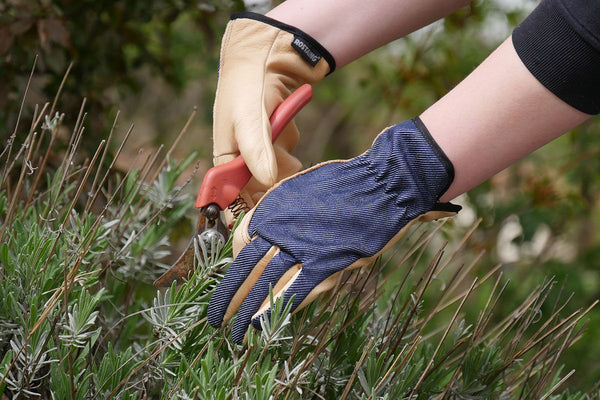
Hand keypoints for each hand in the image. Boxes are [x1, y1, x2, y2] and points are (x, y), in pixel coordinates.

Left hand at [207, 118, 459, 342]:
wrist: (380, 184)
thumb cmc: (344, 183)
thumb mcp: (301, 188)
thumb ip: (283, 210)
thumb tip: (267, 233)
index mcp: (272, 207)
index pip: (241, 242)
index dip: (236, 266)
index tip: (235, 280)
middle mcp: (280, 227)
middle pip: (248, 268)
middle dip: (230, 296)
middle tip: (216, 318)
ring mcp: (301, 247)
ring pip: (264, 285)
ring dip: (245, 311)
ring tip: (233, 332)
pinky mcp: (325, 265)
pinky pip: (292, 293)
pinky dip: (273, 312)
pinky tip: (259, 326)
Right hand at [213, 12, 334, 218]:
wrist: (266, 61)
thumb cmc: (246, 89)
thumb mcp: (248, 120)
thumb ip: (256, 152)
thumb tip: (267, 183)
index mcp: (224, 164)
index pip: (231, 203)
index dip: (246, 214)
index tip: (263, 216)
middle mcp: (241, 167)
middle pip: (261, 196)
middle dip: (274, 181)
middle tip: (278, 155)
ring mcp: (261, 160)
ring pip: (279, 182)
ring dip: (285, 163)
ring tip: (280, 135)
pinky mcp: (277, 152)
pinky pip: (290, 166)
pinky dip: (291, 151)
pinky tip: (286, 131)